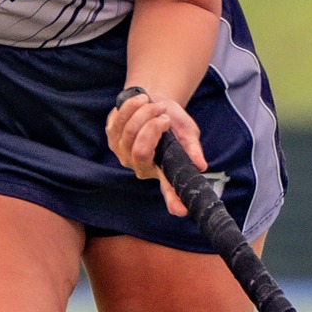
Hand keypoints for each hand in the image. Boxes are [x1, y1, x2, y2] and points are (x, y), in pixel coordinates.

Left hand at [107, 86, 205, 217]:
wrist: (155, 102)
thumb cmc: (174, 122)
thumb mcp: (188, 133)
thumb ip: (192, 148)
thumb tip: (200, 166)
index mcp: (162, 170)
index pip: (168, 189)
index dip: (174, 200)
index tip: (182, 210)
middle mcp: (141, 167)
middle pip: (141, 150)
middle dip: (153, 126)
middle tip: (164, 115)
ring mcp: (123, 153)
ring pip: (129, 132)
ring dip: (145, 113)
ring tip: (156, 105)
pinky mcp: (111, 137)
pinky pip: (118, 121)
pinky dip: (132, 106)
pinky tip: (141, 101)